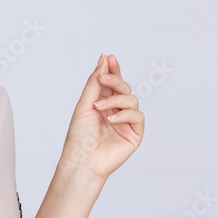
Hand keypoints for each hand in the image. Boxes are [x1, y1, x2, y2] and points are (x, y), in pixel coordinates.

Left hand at [60, 53, 143, 180]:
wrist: (81, 160)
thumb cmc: (79, 136)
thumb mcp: (84, 105)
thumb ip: (95, 83)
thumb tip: (104, 59)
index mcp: (103, 103)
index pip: (112, 82)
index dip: (113, 69)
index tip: (109, 57)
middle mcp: (116, 110)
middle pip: (124, 87)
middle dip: (115, 80)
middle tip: (103, 77)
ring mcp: (126, 122)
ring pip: (132, 99)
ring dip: (115, 100)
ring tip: (99, 108)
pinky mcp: (134, 134)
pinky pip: (137, 116)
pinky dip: (125, 115)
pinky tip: (112, 119)